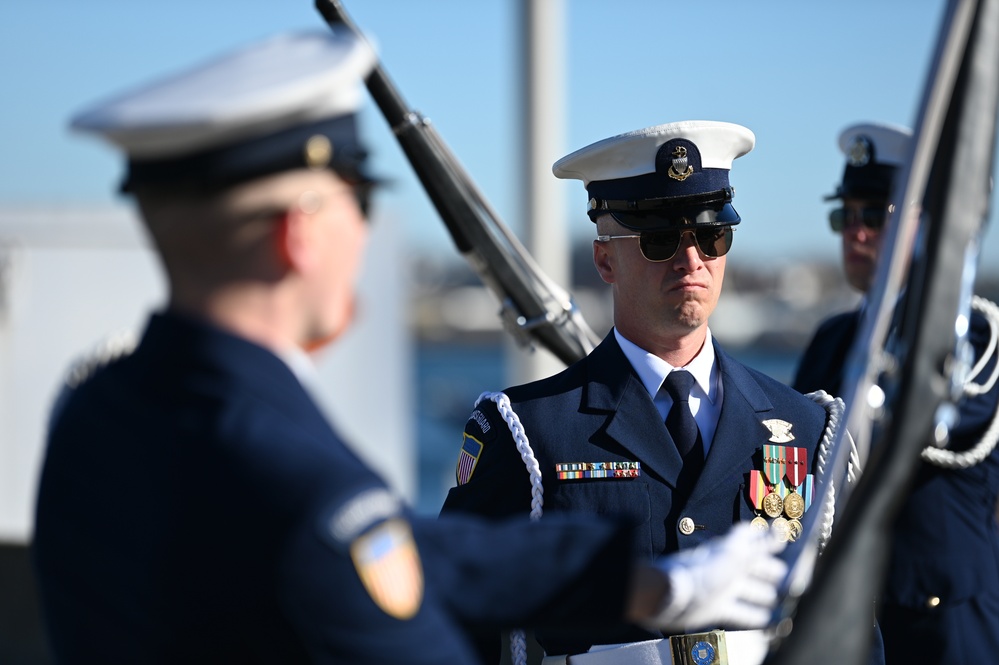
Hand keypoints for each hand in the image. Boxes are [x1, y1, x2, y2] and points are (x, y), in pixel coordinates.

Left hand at [644, 523, 786, 631]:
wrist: (675, 595)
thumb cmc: (705, 572)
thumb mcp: (737, 555)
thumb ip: (759, 545)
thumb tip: (779, 530)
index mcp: (730, 551)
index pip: (751, 540)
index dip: (765, 538)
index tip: (780, 537)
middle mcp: (725, 568)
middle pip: (751, 568)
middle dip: (767, 570)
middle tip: (783, 574)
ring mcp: (720, 589)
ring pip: (746, 590)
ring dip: (760, 593)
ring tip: (774, 599)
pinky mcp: (715, 608)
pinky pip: (739, 612)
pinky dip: (752, 616)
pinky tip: (762, 620)